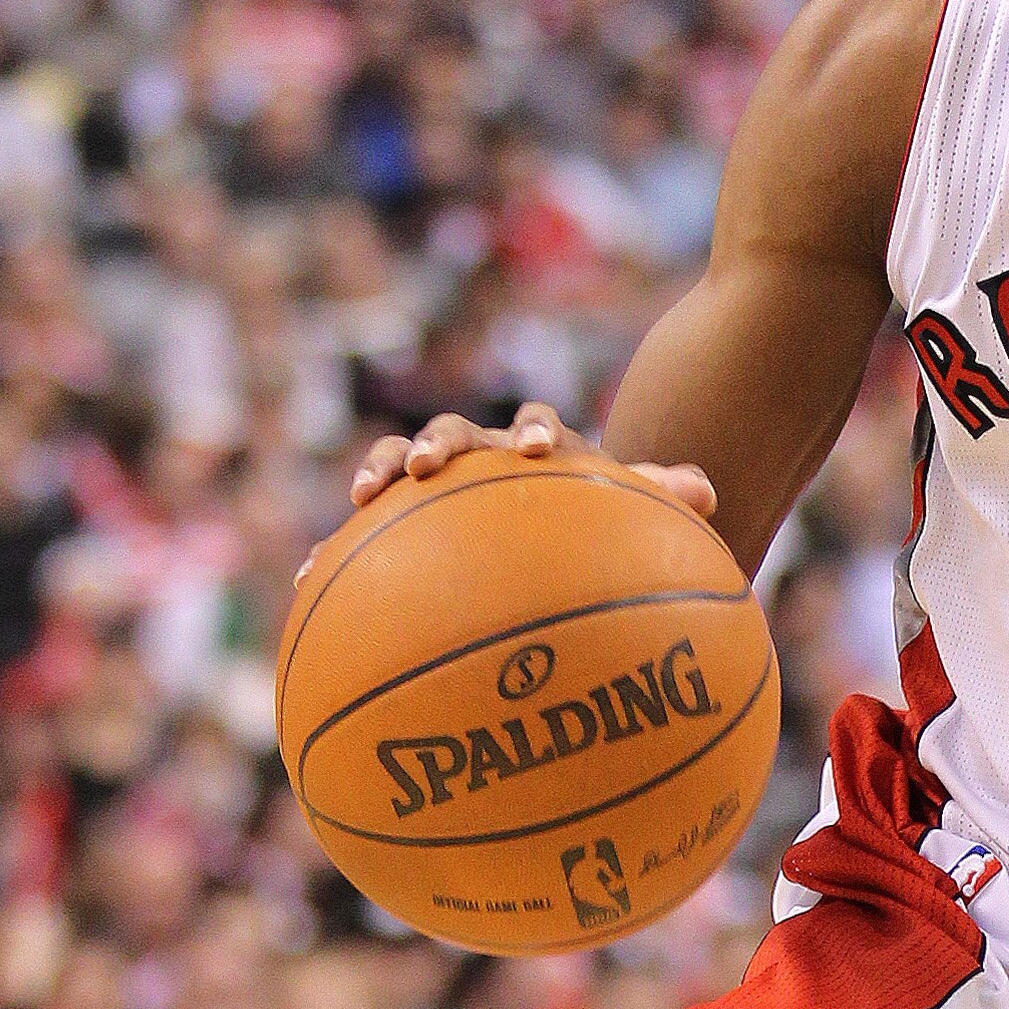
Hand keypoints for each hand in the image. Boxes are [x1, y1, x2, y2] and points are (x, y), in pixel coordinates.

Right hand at [346, 403, 717, 529]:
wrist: (555, 550)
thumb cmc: (596, 537)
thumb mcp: (631, 526)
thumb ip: (659, 502)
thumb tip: (707, 492)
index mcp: (540, 452)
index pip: (536, 426)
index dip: (532, 431)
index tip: (533, 452)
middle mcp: (485, 459)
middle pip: (456, 433)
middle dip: (440, 441)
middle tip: (431, 463)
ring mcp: (439, 489)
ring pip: (400, 466)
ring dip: (382, 470)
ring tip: (363, 495)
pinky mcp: (400, 528)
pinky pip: (362, 536)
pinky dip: (333, 555)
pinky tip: (302, 582)